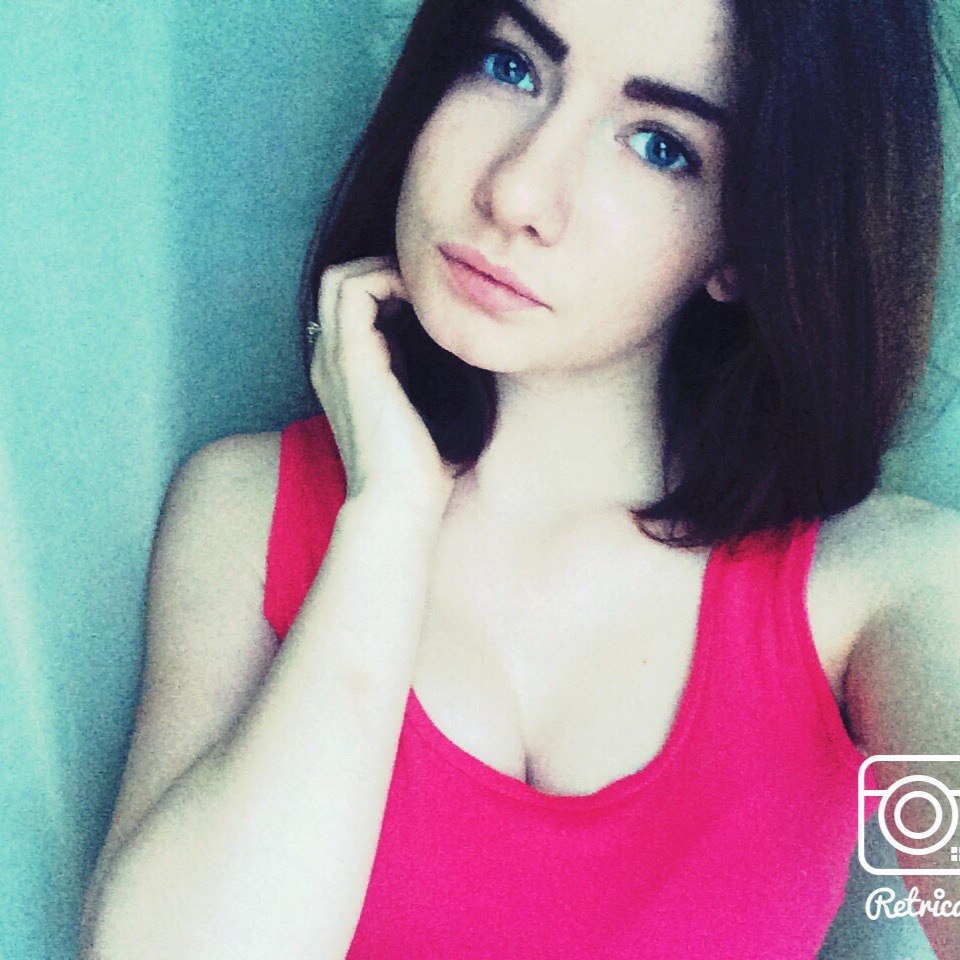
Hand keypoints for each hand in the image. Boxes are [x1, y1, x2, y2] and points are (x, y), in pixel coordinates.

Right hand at [309, 256, 456, 512]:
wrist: (399, 501)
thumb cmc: (421, 465)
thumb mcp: (425, 405)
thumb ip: (427, 372)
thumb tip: (465, 346)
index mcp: (345, 370)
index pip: (350, 301)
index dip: (387, 285)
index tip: (430, 301)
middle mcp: (330, 358)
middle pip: (337, 280)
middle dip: (382, 268)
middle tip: (426, 289)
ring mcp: (334, 356)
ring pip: (340, 276)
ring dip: (384, 270)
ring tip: (424, 293)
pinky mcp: (350, 358)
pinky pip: (354, 290)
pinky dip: (387, 280)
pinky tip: (423, 305)